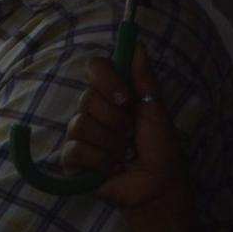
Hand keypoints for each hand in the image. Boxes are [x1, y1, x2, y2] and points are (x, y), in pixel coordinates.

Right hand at [61, 47, 180, 209]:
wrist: (158, 187)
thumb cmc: (161, 150)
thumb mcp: (155, 110)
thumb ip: (143, 78)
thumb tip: (136, 44)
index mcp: (112, 96)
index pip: (94, 68)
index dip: (107, 80)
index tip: (126, 98)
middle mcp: (92, 112)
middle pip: (87, 98)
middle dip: (116, 120)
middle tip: (130, 136)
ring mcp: (79, 135)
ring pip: (81, 124)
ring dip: (111, 144)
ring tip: (123, 156)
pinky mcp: (72, 160)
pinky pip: (76, 149)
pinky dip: (100, 161)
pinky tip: (111, 169)